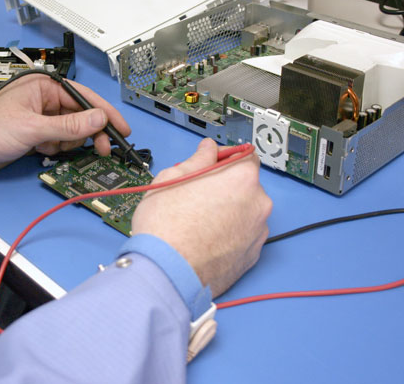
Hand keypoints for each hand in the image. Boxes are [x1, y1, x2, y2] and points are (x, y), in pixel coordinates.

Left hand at [0, 74, 130, 179]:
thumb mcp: (32, 128)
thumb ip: (68, 126)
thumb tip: (98, 119)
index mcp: (42, 86)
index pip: (83, 97)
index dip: (104, 113)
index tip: (121, 128)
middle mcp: (42, 99)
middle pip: (79, 115)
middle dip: (88, 133)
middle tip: (104, 149)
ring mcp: (38, 118)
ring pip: (70, 131)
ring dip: (67, 143)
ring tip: (51, 146)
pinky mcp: (33, 134)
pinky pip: (57, 141)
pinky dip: (55, 148)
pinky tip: (41, 150)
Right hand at [131, 139, 271, 297]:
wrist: (166, 272)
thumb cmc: (166, 227)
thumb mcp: (171, 178)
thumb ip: (196, 160)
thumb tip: (206, 151)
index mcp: (241, 177)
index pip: (244, 155)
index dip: (224, 158)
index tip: (211, 164)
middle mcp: (258, 203)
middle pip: (245, 185)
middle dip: (225, 187)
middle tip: (197, 195)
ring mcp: (257, 232)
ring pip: (245, 212)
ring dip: (228, 211)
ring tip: (198, 221)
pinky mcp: (252, 256)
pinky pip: (243, 236)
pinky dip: (229, 235)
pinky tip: (205, 238)